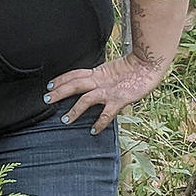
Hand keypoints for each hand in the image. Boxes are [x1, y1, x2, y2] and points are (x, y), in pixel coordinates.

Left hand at [45, 54, 172, 133]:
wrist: (150, 65)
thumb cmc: (134, 69)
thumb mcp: (113, 71)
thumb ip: (102, 77)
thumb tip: (92, 84)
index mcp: (98, 72)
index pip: (74, 74)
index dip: (61, 79)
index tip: (49, 85)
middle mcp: (100, 80)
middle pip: (74, 84)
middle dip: (59, 91)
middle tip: (46, 99)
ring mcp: (109, 90)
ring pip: (86, 99)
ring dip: (74, 110)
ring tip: (65, 120)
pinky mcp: (120, 99)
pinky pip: (107, 113)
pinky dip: (100, 122)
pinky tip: (93, 130)